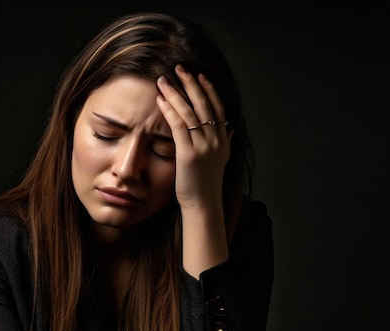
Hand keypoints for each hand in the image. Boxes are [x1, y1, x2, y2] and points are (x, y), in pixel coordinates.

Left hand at [156, 65, 231, 210]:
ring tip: (164, 80)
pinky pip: (178, 126)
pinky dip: (169, 110)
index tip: (199, 76)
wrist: (203, 204)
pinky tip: (161, 100)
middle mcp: (216, 140)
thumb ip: (224, 141)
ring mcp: (203, 146)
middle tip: (179, 68)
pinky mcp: (189, 154)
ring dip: (176, 93)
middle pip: (204, 104)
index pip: (217, 107)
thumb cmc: (206, 184)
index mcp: (223, 140)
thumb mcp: (220, 160)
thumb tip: (228, 127)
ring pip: (190, 112)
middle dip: (191, 84)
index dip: (209, 90)